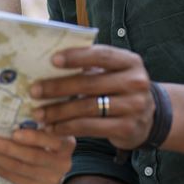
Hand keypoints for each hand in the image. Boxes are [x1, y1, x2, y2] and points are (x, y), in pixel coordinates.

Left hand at [0, 127, 74, 183]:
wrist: (52, 172)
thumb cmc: (47, 142)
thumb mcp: (49, 132)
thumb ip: (37, 124)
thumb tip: (5, 108)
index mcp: (66, 144)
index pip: (51, 141)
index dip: (34, 138)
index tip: (15, 133)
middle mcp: (61, 164)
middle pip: (30, 157)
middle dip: (5, 148)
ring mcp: (47, 179)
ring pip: (16, 168)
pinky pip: (9, 176)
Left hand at [31, 46, 154, 149]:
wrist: (149, 118)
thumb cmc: (119, 88)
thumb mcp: (112, 72)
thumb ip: (89, 66)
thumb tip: (47, 61)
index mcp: (130, 61)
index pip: (101, 55)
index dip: (76, 57)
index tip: (52, 60)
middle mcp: (136, 82)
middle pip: (89, 83)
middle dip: (58, 87)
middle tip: (34, 91)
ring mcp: (134, 107)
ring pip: (87, 108)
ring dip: (58, 111)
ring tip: (38, 113)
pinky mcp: (128, 128)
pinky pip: (91, 127)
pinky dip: (68, 127)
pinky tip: (52, 128)